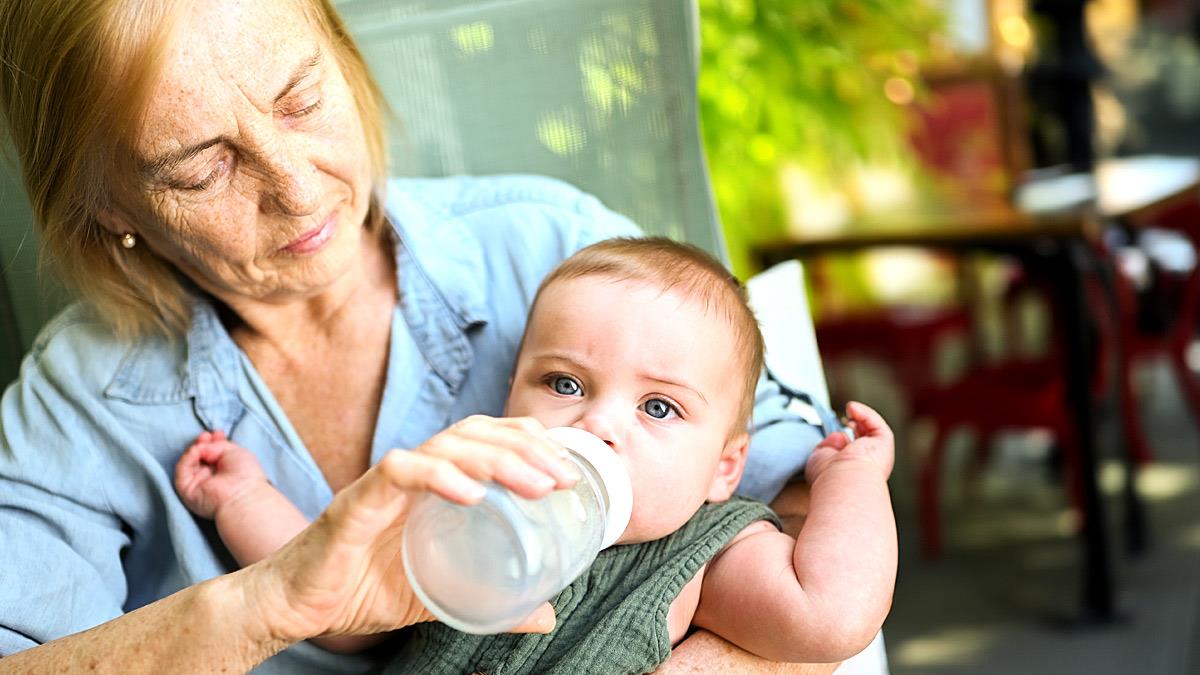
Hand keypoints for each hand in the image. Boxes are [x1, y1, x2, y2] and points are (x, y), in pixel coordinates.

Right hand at [175, 430, 269, 518]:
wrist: (243, 494)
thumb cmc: (246, 473)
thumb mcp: (234, 451)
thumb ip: (216, 445)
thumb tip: (202, 445)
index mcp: (223, 471)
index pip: (211, 455)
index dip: (211, 442)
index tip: (216, 433)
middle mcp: (209, 479)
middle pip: (198, 457)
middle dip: (201, 443)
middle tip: (206, 435)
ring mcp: (197, 484)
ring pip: (188, 462)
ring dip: (193, 448)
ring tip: (203, 441)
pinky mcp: (187, 490)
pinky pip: (182, 470)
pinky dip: (187, 457)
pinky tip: (196, 450)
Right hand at [246, 415, 578, 642]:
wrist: (294, 606)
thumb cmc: (360, 589)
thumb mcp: (440, 598)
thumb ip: (492, 602)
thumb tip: (545, 615)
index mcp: (431, 485)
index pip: (485, 438)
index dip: (528, 439)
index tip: (569, 463)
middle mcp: (411, 473)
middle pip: (475, 434)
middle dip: (526, 447)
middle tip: (566, 477)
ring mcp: (384, 484)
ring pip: (445, 445)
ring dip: (498, 459)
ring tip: (538, 484)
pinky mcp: (356, 503)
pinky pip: (398, 472)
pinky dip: (438, 477)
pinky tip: (473, 494)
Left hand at [803, 402, 893, 484]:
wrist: (842, 480)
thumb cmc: (828, 475)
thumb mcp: (820, 457)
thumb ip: (827, 446)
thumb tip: (840, 435)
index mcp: (852, 471)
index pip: (851, 453)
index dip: (843, 438)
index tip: (834, 430)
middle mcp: (867, 465)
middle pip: (864, 439)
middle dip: (854, 425)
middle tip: (843, 418)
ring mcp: (878, 454)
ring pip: (872, 430)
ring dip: (860, 416)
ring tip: (848, 409)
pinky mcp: (885, 443)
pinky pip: (877, 424)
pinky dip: (865, 413)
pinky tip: (852, 408)